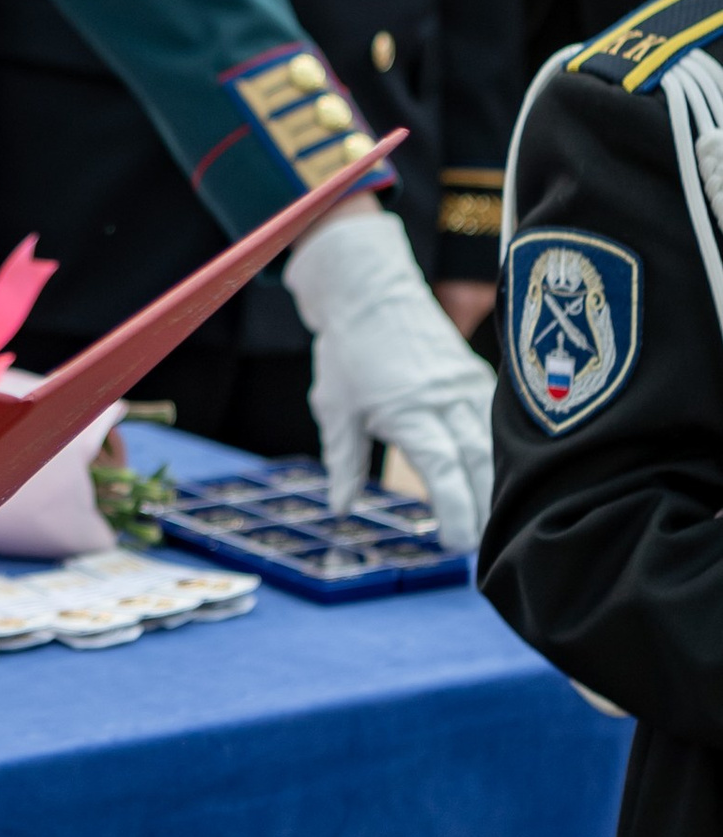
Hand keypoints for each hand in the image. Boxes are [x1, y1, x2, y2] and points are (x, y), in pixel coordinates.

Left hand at [283, 199, 492, 550]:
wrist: (369, 288)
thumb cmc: (348, 349)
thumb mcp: (335, 407)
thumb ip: (344, 461)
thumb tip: (343, 508)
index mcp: (409, 409)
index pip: (442, 470)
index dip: (455, 510)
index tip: (455, 545)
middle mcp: (445, 398)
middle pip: (479, 463)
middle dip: (484, 509)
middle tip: (480, 547)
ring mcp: (466, 384)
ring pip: (496, 445)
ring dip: (497, 485)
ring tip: (494, 522)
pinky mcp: (477, 374)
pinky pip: (497, 422)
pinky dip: (501, 453)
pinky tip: (501, 478)